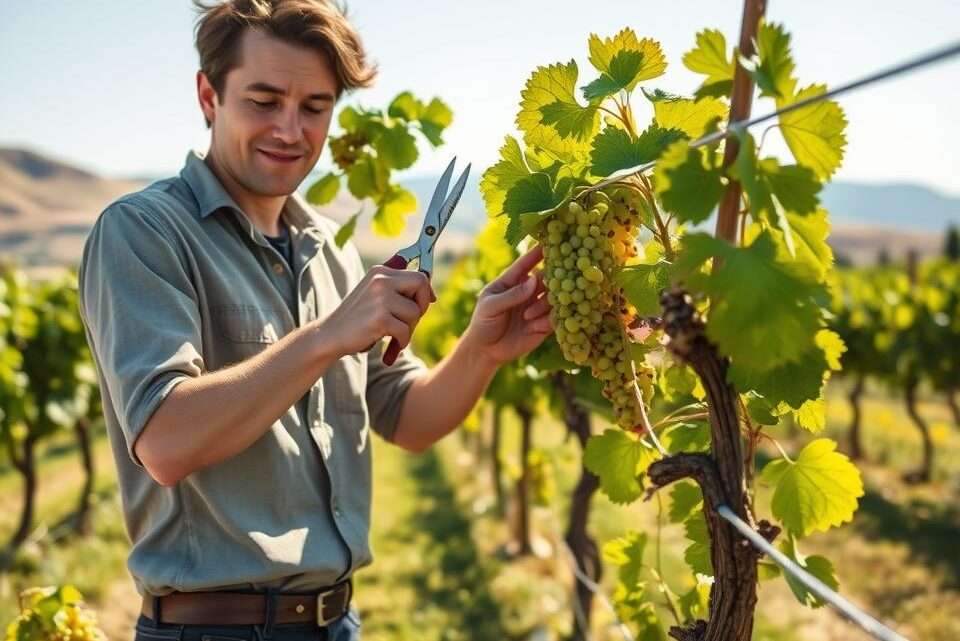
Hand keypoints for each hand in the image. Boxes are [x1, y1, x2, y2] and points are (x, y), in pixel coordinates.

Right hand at [318, 265, 435, 358]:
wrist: (330, 335)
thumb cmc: (358, 319)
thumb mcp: (375, 296)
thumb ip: (397, 288)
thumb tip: (430, 289)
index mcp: (380, 272)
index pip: (419, 275)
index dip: (426, 292)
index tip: (425, 304)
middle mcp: (380, 279)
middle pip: (421, 284)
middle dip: (422, 306)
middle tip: (411, 321)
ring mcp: (380, 298)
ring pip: (414, 312)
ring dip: (409, 329)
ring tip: (394, 335)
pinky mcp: (379, 318)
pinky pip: (405, 331)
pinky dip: (401, 341)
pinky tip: (392, 345)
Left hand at [462, 245, 552, 366]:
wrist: (485, 351)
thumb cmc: (483, 322)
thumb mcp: (491, 306)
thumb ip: (511, 294)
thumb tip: (533, 281)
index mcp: (512, 281)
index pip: (527, 263)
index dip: (538, 252)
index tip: (551, 243)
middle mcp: (528, 291)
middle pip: (546, 278)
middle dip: (550, 279)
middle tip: (549, 284)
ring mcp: (537, 307)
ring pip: (554, 298)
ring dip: (544, 304)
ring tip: (527, 316)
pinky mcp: (544, 325)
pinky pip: (556, 318)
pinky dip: (549, 320)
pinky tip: (536, 326)